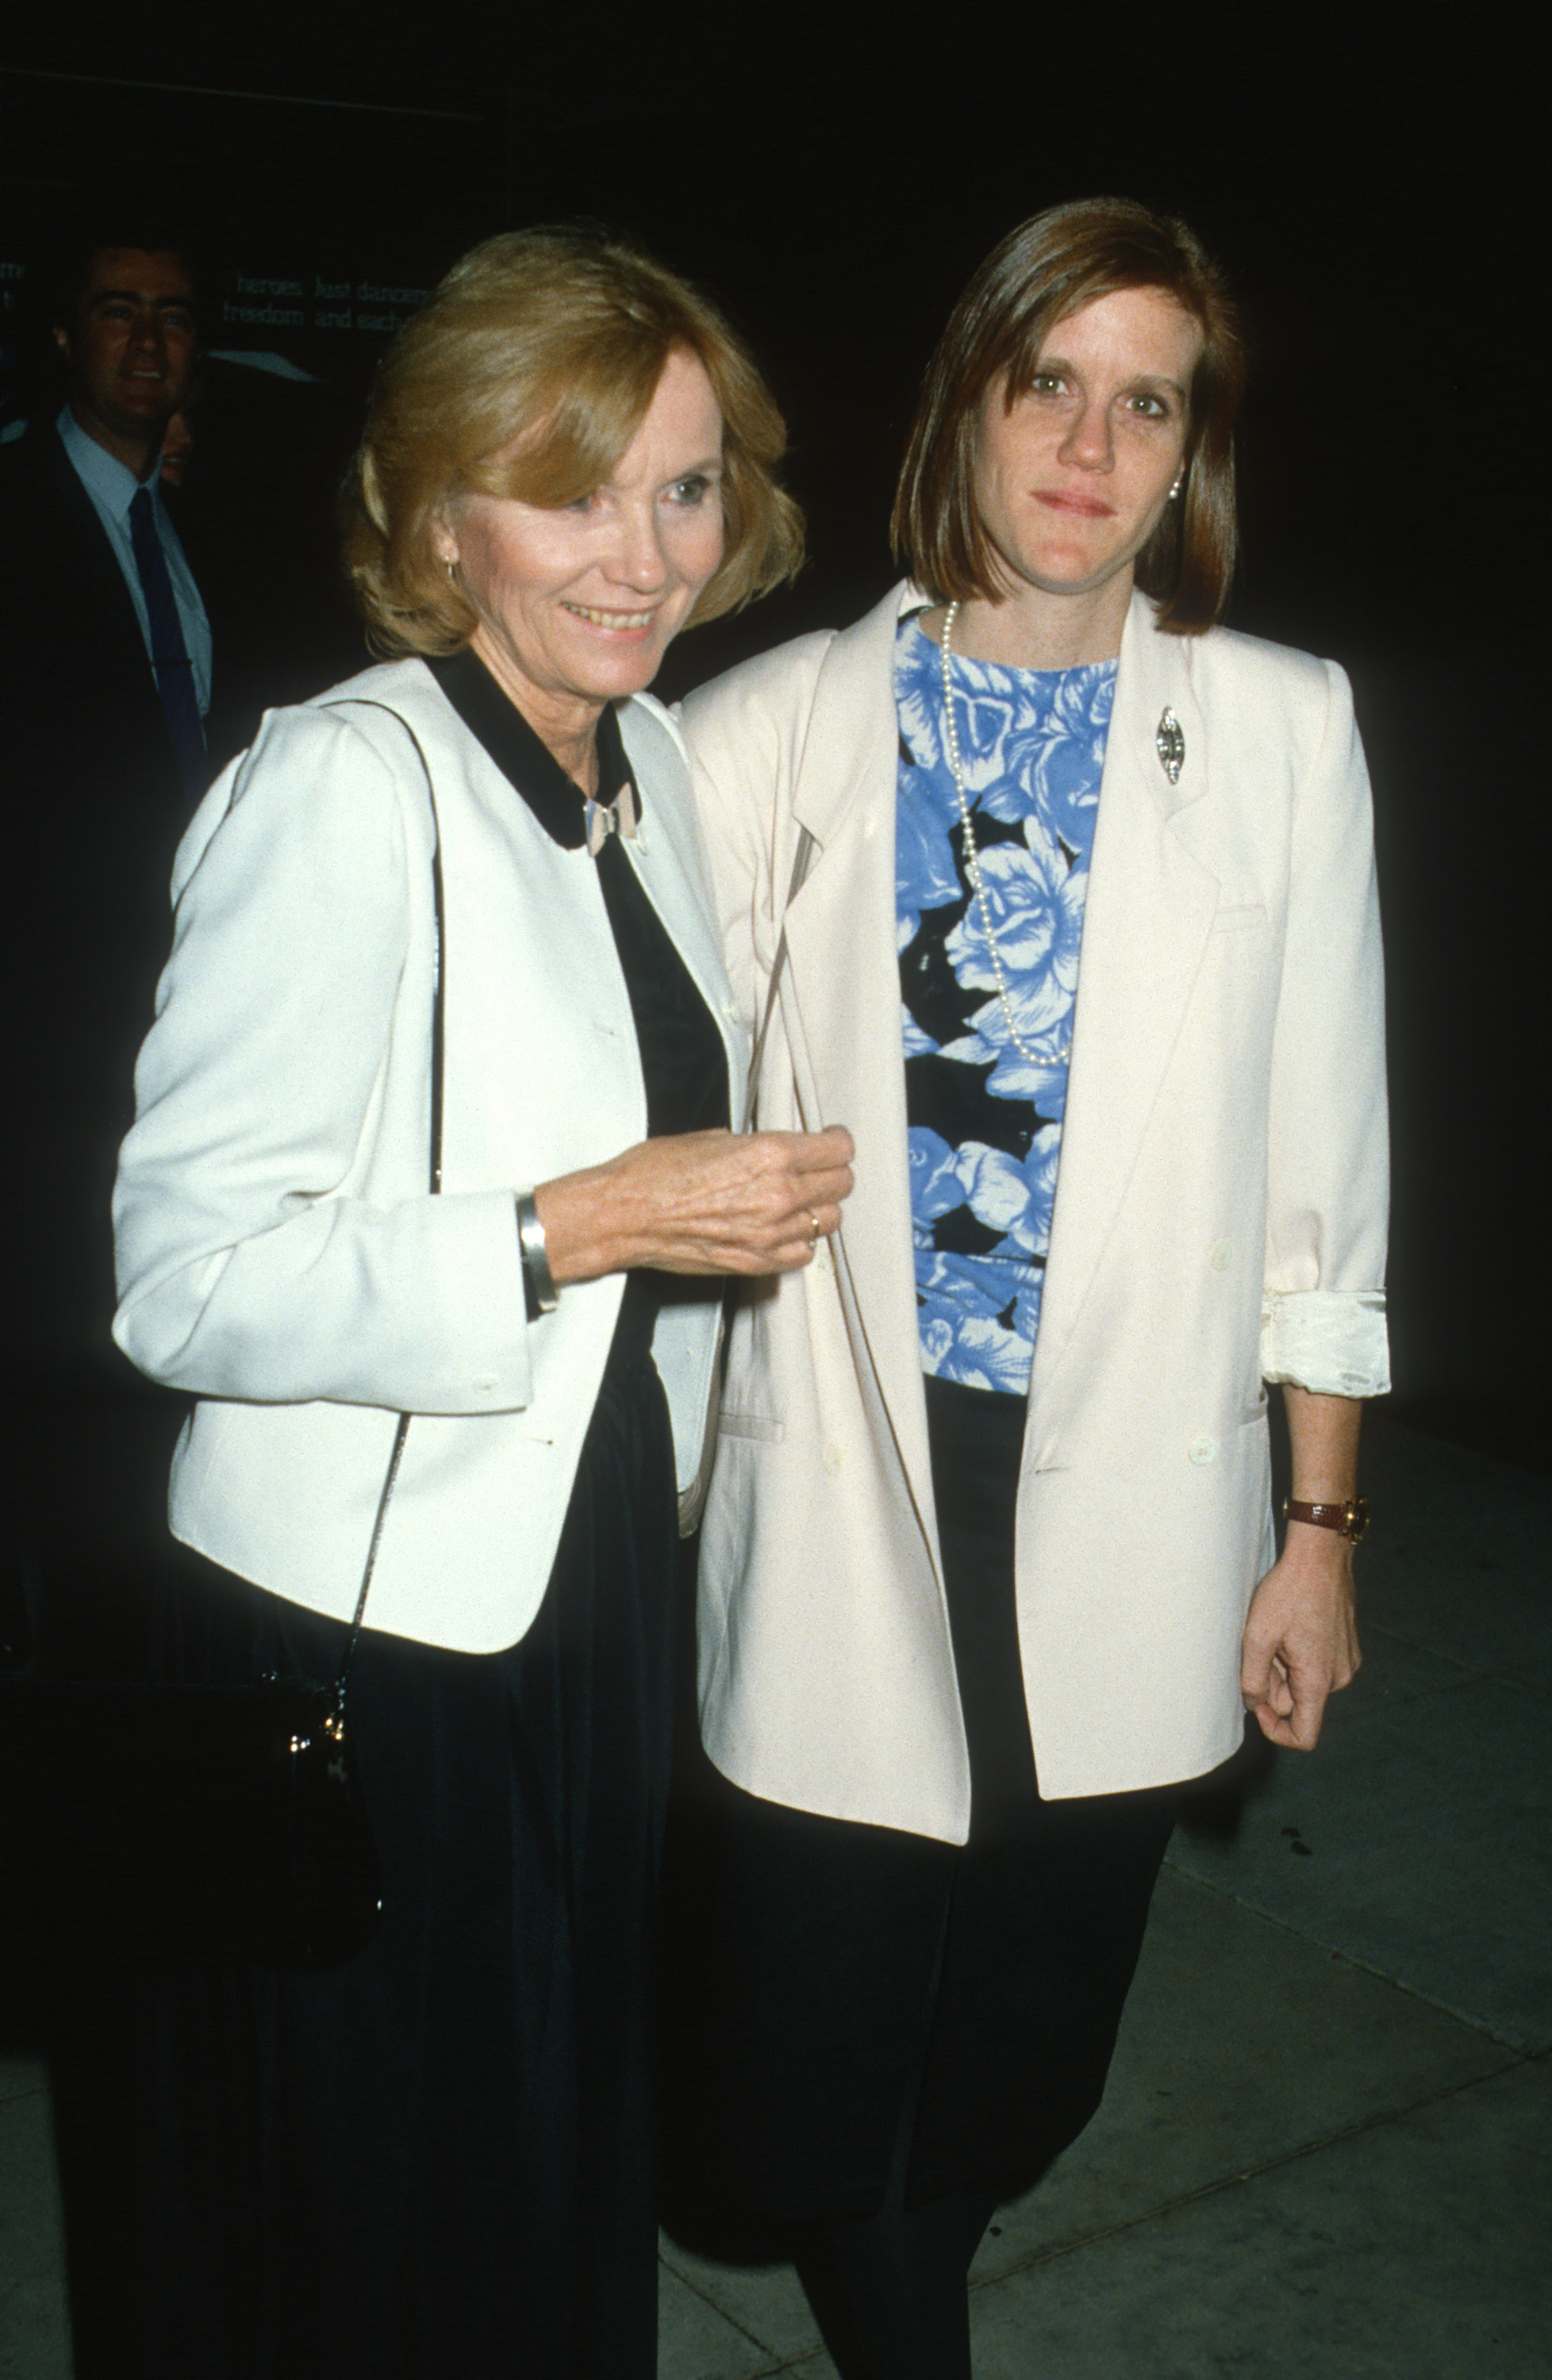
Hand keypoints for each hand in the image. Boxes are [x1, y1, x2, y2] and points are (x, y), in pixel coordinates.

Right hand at [535, 1126, 854, 1283]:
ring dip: (818, 1208)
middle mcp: (778, 1194)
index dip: (837, 1143)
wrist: (625, 1214)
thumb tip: (775, 1150)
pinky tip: (782, 1229)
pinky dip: (800, 1241)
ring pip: (828, 1221)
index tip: (832, 1143)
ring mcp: (770, 1233)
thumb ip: (755, 1145)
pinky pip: (804, 1253)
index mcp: (769, 1154)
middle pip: (841, 1184)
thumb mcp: (712, 1137)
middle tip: (817, 1169)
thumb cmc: (656, 1172)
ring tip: (798, 1200)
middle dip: (832, 1173)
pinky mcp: (756, 1262)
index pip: (838, 1150)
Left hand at [1239, 1525, 1360, 1749]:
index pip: (1305, 1736)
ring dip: (1283, 1668)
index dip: (1276, 1732)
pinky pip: (1315, 1666)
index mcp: (1319, 1680)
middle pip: (1298, 1704)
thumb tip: (1253, 1704)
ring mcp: (1345, 1662)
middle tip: (1260, 1647)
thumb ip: (1252, 1679)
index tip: (1256, 1706)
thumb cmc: (1288, 1591)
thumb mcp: (1257, 1636)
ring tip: (1275, 1633)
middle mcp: (1339, 1678)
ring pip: (1304, 1683)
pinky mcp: (1345, 1648)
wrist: (1321, 1556)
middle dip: (1273, 1684)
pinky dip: (1297, 1656)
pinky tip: (1289, 1627)